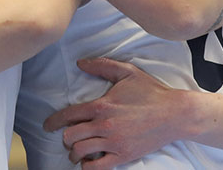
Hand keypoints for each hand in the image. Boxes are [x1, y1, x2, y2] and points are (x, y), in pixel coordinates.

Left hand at [44, 58, 182, 168]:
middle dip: (65, 138)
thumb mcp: (126, 72)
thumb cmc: (151, 91)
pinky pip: (98, 167)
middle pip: (71, 136)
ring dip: (74, 153)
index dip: (53, 122)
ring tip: (75, 152)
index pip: (68, 115)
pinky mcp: (124, 155)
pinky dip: (88, 167)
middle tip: (67, 139)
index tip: (47, 126)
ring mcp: (114, 142)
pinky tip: (88, 163)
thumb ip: (101, 66)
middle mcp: (104, 125)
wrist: (175, 114)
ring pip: (81, 152)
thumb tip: (80, 63)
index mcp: (101, 105)